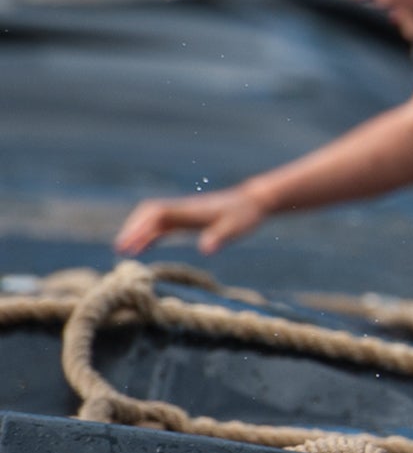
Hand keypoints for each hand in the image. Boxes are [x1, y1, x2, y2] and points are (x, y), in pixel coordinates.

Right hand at [114, 186, 265, 255]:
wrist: (253, 201)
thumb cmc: (244, 215)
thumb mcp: (235, 228)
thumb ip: (219, 237)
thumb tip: (205, 250)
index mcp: (189, 210)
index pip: (157, 215)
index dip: (141, 227)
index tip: (128, 244)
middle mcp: (182, 209)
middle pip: (148, 214)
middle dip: (133, 229)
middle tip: (121, 250)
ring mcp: (183, 212)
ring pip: (153, 219)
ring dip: (138, 232)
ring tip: (124, 251)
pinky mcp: (187, 218)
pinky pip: (163, 224)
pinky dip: (150, 234)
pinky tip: (143, 247)